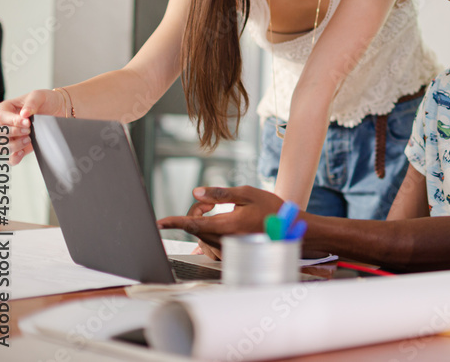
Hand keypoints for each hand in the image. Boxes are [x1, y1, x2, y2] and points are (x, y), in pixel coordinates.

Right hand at [0, 89, 67, 164]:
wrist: (61, 109)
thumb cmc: (47, 100)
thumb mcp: (39, 96)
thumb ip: (31, 103)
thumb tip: (23, 114)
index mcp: (7, 109)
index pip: (1, 117)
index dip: (12, 121)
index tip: (27, 121)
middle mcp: (8, 123)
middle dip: (13, 132)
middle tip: (28, 130)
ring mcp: (14, 136)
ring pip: (4, 145)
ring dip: (15, 144)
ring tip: (29, 139)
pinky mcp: (22, 146)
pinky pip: (12, 156)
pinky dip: (14, 157)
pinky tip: (21, 153)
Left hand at [157, 186, 283, 255]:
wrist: (289, 229)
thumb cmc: (270, 209)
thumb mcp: (247, 194)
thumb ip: (220, 194)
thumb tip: (196, 192)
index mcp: (227, 225)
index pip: (193, 224)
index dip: (174, 222)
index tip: (159, 223)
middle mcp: (225, 241)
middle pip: (196, 228)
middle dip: (197, 212)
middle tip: (210, 202)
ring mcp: (228, 251)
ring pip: (202, 237)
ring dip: (203, 223)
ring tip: (218, 211)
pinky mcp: (230, 256)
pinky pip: (210, 246)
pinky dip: (208, 234)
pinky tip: (219, 224)